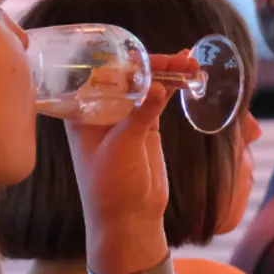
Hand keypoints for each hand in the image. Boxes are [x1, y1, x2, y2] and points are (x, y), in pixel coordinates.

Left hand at [65, 51, 198, 225]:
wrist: (129, 219)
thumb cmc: (110, 187)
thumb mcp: (123, 149)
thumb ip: (140, 117)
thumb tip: (160, 86)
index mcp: (81, 112)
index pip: (99, 75)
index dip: (122, 60)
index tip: (144, 54)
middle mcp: (100, 109)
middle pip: (127, 75)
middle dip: (152, 64)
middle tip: (177, 59)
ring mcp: (125, 116)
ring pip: (146, 84)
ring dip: (167, 72)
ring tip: (191, 62)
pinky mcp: (146, 126)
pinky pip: (159, 99)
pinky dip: (173, 86)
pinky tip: (188, 73)